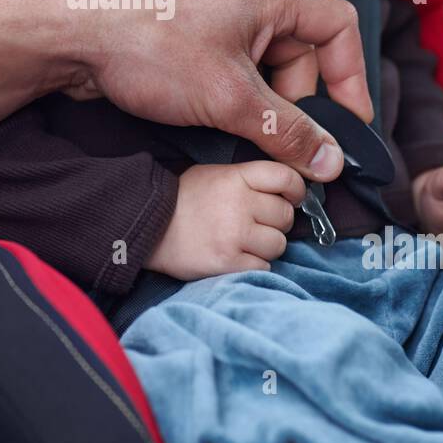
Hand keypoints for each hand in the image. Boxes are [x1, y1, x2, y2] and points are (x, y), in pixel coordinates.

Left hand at [61, 0, 370, 183]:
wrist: (69, 33)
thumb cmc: (149, 45)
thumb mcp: (230, 97)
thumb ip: (286, 130)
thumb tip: (329, 160)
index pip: (338, 28)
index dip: (351, 78)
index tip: (344, 126)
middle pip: (301, 55)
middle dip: (295, 103)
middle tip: (277, 141)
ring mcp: (214, 17)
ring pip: (262, 69)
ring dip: (258, 107)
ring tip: (232, 132)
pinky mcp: (186, 37)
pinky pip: (229, 71)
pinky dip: (230, 100)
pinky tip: (208, 123)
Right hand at [147, 161, 306, 278]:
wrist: (147, 228)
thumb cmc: (183, 201)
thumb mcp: (215, 175)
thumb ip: (250, 180)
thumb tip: (288, 191)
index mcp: (236, 177)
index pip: (286, 178)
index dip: (296, 191)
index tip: (292, 199)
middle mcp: (239, 203)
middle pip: (285, 216)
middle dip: (276, 223)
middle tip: (255, 225)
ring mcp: (234, 234)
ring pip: (278, 245)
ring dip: (265, 248)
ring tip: (242, 243)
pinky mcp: (228, 262)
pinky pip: (263, 268)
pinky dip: (253, 266)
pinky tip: (235, 257)